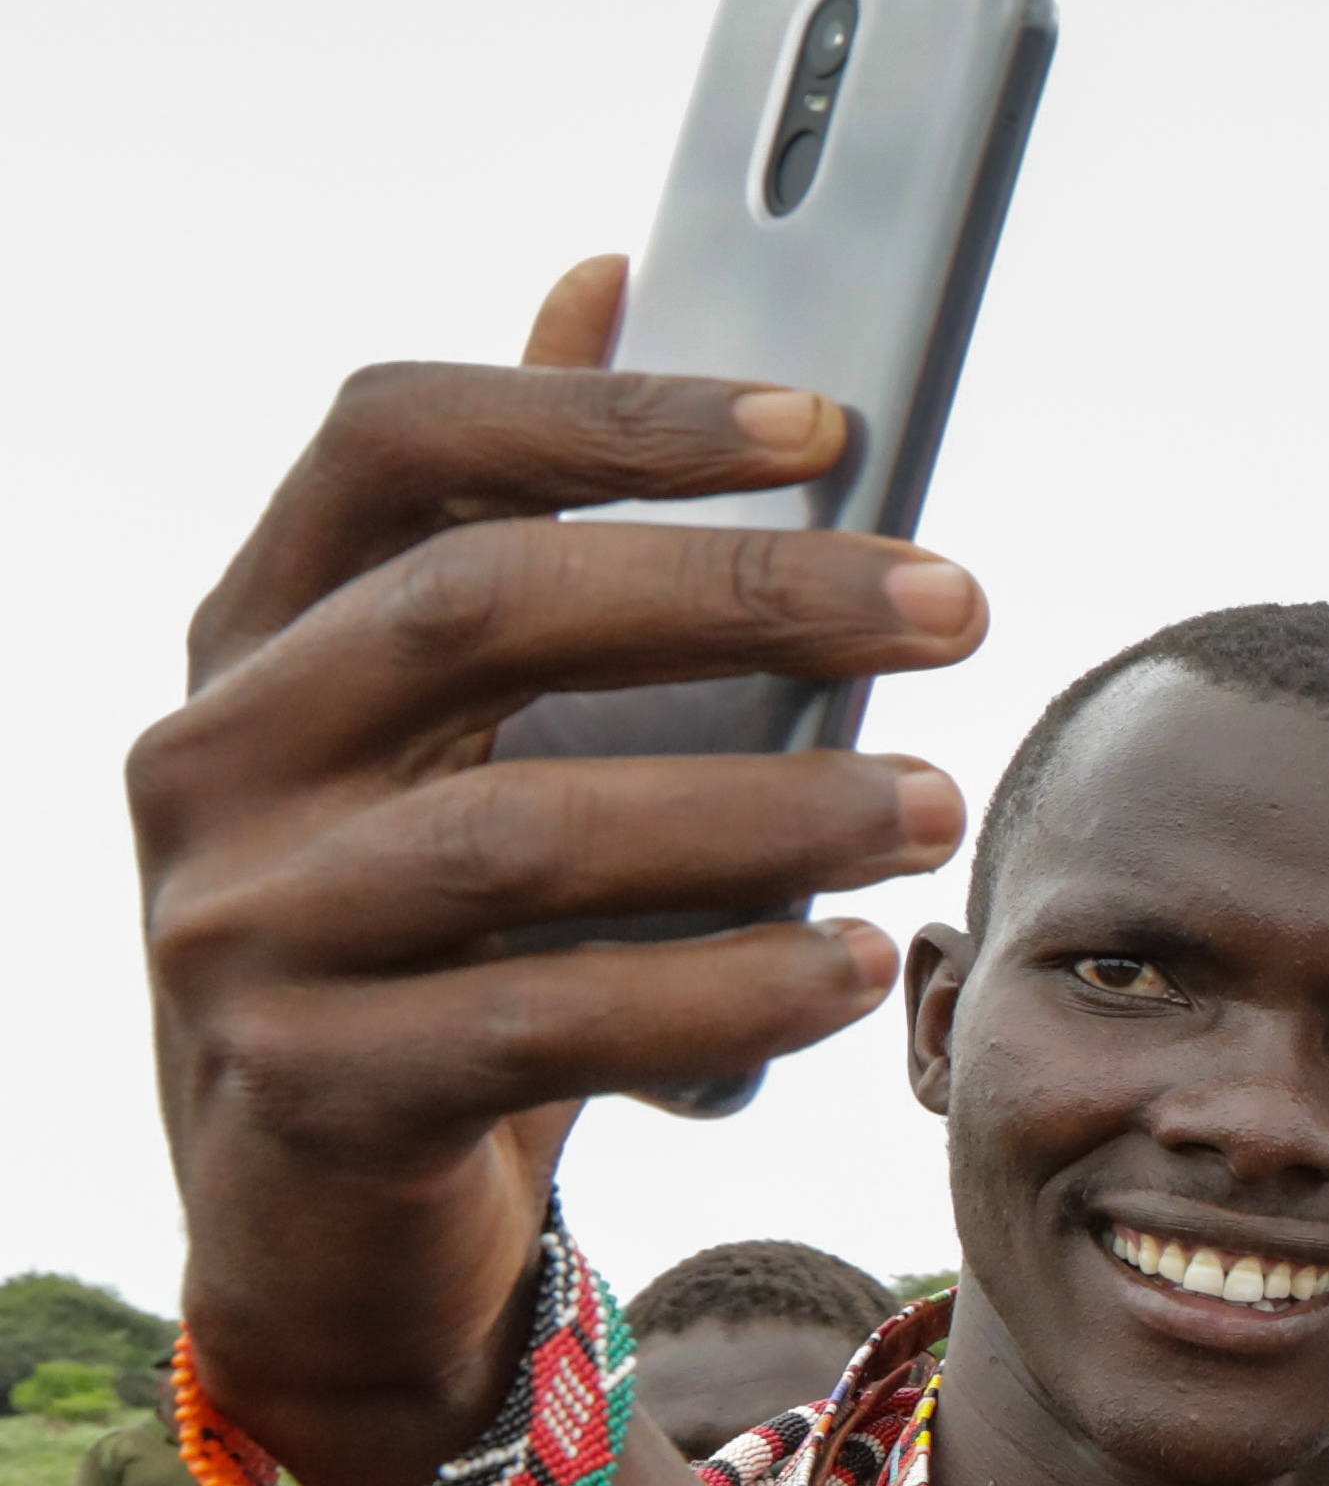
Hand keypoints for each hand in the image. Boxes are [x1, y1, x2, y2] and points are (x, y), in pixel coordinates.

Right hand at [133, 261, 979, 1485]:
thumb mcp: (460, 728)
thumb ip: (518, 515)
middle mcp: (212, 757)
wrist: (327, 1212)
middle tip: (959, 603)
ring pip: (525, 834)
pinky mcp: (312, 1087)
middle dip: (747, 593)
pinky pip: (546, 1023)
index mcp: (253, 630)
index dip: (608, 411)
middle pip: (483, 611)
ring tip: (935, 800)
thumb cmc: (437, 930)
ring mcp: (241, 928)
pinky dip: (723, 991)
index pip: (393, 439)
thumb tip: (607, 273)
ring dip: (767, 808)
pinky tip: (851, 967)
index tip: (829, 421)